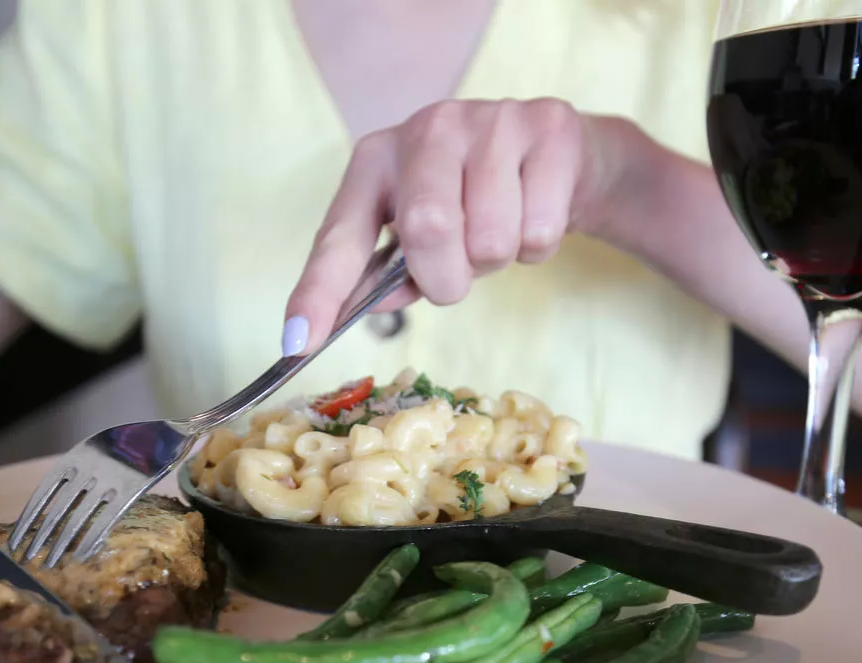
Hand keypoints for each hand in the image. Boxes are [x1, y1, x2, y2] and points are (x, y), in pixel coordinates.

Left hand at [281, 98, 646, 354]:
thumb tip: (370, 303)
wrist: (562, 159)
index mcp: (379, 158)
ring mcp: (490, 121)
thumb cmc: (476, 202)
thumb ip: (390, 272)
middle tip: (457, 274)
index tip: (298, 341)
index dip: (319, 291)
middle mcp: (428, 128)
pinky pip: (539, 230)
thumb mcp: (425, 233)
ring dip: (496, 261)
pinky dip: (538, 247)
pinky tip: (534, 214)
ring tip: (500, 233)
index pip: (340, 234)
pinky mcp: (549, 127)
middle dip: (445, 277)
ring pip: (489, 238)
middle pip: (426, 229)